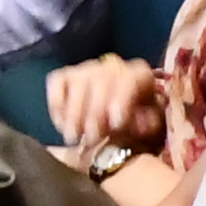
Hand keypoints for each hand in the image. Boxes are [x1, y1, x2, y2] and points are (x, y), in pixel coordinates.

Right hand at [51, 58, 169, 160]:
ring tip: (74, 137)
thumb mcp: (148, 126)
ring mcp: (87, 69)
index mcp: (139, 75)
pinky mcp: (65, 75)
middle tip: (92, 138)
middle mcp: (113, 66)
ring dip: (74, 113)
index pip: (131, 79)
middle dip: (95, 113)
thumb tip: (141, 125)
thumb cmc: (136, 122)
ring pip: (78, 82)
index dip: (123, 100)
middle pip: (102, 80)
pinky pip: (57, 82)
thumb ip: (148, 124)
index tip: (115, 124)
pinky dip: (57, 103)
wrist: (117, 120)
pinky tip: (62, 124)